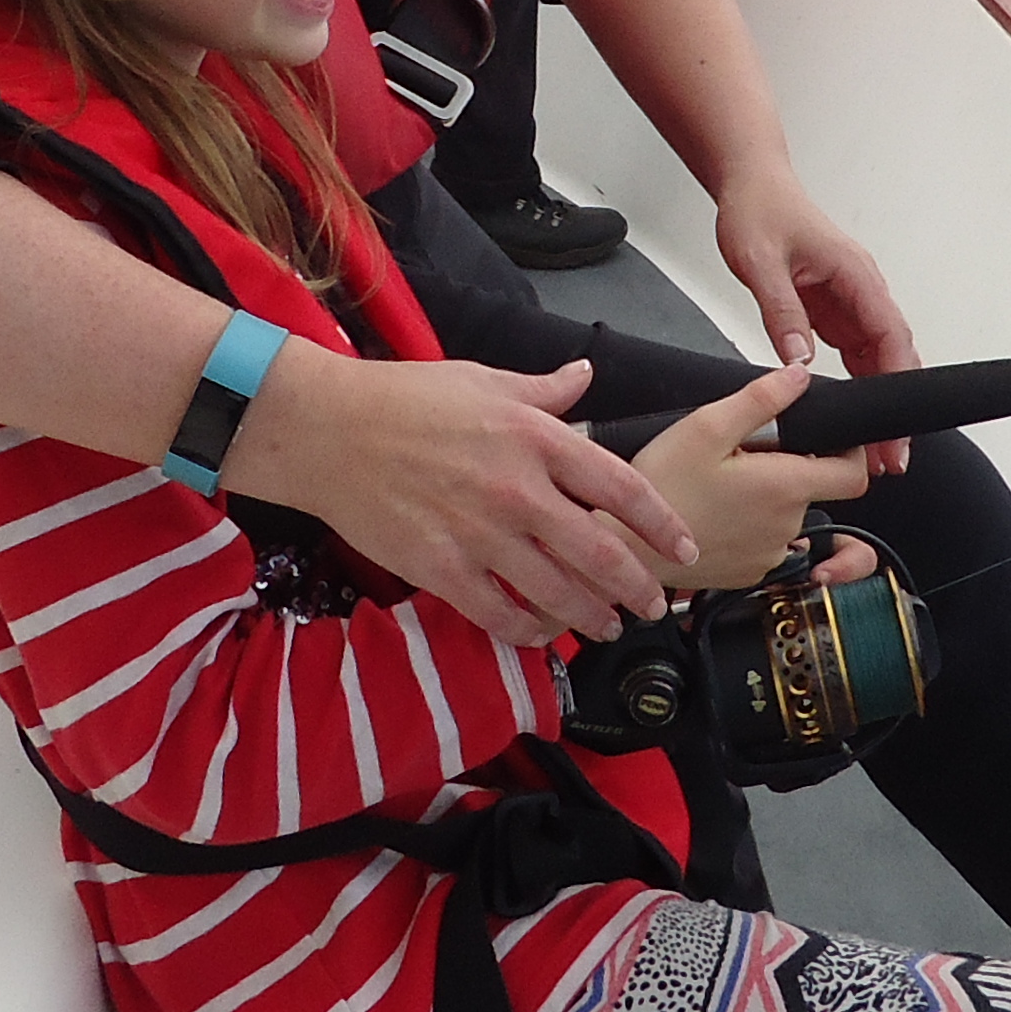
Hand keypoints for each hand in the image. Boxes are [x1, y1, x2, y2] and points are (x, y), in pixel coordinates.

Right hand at [224, 349, 692, 646]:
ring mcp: (481, 534)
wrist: (326, 430)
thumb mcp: (483, 380)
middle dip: (638, 587)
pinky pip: (500, 614)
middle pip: (602, 553)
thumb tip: (584, 376)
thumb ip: (543, 391)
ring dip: (593, 617)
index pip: (622, 488)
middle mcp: (518, 490)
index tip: (684, 548)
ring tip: (609, 626)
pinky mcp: (442, 569)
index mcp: (536, 438)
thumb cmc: (403, 399)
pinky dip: (529, 631)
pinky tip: (542, 635)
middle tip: (655, 605)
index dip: (662, 524)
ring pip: (558, 593)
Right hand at [633, 368, 876, 593]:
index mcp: (785, 487)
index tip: (829, 439)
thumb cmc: (660, 489)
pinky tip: (714, 511)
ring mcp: (769, 554)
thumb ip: (761, 399)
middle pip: (814, 488)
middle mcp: (786, 526)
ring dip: (766, 496)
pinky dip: (748, 523)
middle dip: (789, 466)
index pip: (855, 474)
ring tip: (721, 484)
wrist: (626, 548)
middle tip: (743, 455)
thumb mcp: (706, 426)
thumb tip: (799, 378)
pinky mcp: (750, 572)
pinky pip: (764, 540)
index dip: (850, 451)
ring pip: (787, 514)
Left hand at [710, 167, 919, 473]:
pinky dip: (861, 387)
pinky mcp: (834, 312)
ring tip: (877, 451)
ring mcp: (851, 303)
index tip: (896, 425)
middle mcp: (862, 291)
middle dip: (897, 408)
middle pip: (894, 357)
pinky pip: (856, 355)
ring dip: (881, 403)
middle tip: (892, 457)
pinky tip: (856, 417)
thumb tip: (797, 360)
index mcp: (856, 275)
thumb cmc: (760, 211)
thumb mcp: (760, 261)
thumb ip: (780, 310)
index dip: (899, 385)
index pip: (891, 337)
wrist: (753, 185)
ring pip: (879, 361)